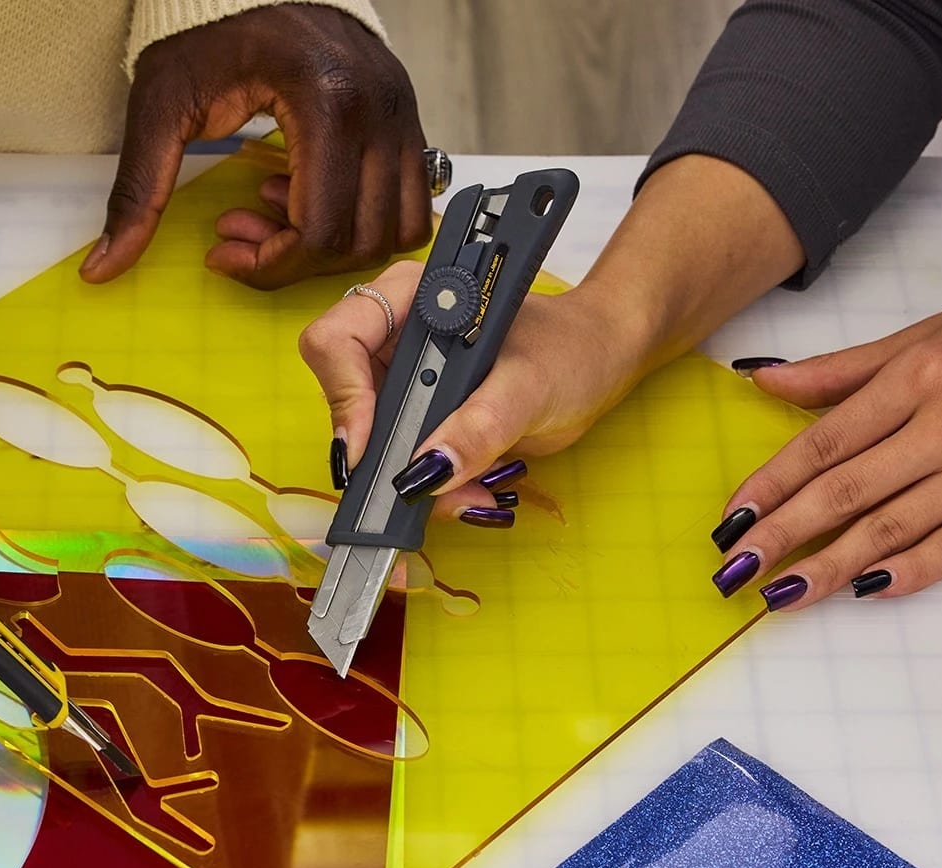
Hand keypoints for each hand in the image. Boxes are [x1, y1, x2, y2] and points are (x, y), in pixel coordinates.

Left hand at [79, 4, 429, 289]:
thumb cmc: (209, 34)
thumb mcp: (161, 108)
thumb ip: (137, 192)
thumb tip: (104, 267)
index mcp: (325, 102)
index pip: (320, 230)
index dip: (270, 264)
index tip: (224, 250)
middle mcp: (377, 110)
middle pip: (358, 240)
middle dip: (295, 258)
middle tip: (242, 232)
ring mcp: (402, 116)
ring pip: (394, 231)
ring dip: (335, 244)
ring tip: (279, 212)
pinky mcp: (409, 122)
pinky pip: (407, 205)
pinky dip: (362, 221)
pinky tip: (309, 195)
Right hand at [299, 260, 650, 524]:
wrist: (602, 362)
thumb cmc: (574, 347)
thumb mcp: (530, 387)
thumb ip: (480, 426)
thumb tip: (426, 471)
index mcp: (413, 300)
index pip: (339, 339)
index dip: (344, 395)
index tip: (367, 447)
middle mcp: (397, 336)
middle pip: (345, 399)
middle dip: (382, 452)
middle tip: (421, 486)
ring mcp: (407, 379)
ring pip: (373, 442)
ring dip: (413, 480)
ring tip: (468, 493)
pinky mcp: (422, 416)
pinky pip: (403, 461)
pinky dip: (433, 487)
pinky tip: (472, 490)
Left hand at [711, 267, 941, 609]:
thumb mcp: (924, 334)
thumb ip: (841, 369)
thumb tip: (764, 380)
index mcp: (919, 376)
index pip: (825, 442)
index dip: (771, 485)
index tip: (731, 517)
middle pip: (847, 491)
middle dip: (783, 534)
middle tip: (734, 569)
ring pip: (891, 529)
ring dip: (828, 567)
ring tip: (781, 593)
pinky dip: (905, 573)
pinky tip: (860, 590)